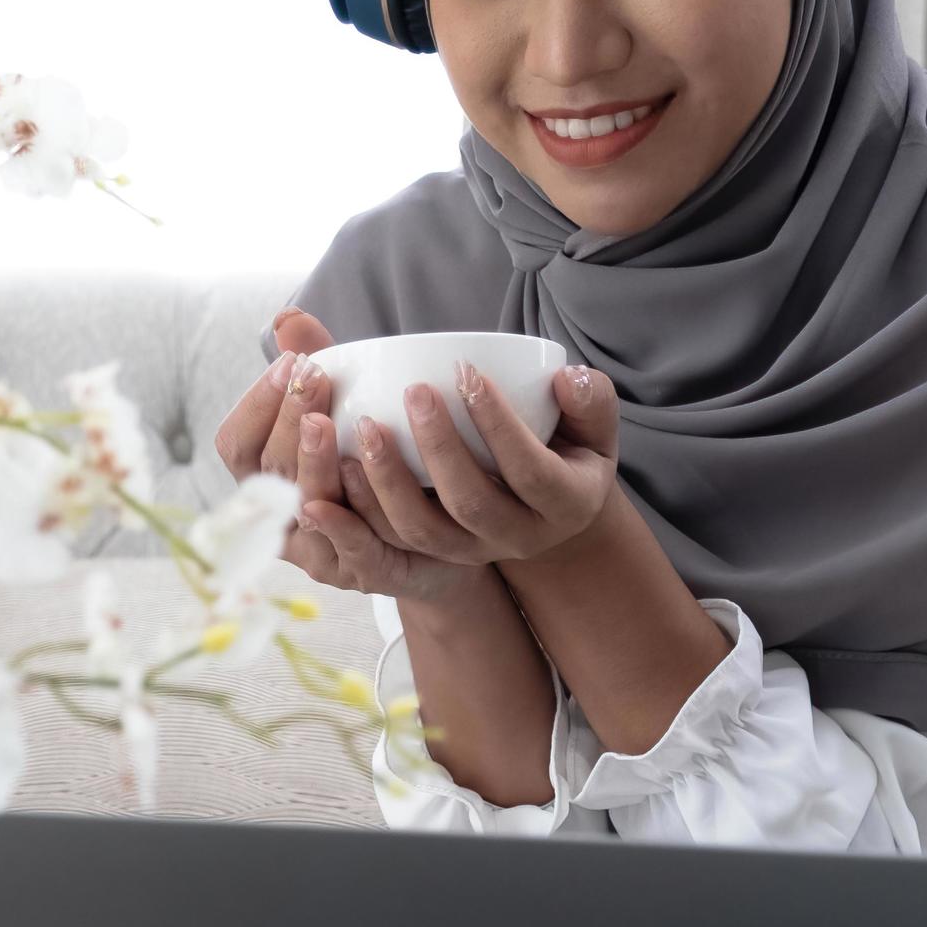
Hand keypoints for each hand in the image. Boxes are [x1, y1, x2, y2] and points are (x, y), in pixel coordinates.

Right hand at [209, 307, 499, 603]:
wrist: (446, 533)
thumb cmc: (386, 463)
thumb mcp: (351, 412)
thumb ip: (320, 366)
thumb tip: (288, 318)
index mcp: (270, 481)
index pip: (238, 445)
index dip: (257, 405)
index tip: (289, 363)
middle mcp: (285, 520)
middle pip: (270, 473)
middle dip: (287, 421)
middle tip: (313, 377)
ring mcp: (321, 554)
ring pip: (304, 510)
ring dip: (312, 463)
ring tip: (325, 420)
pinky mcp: (366, 575)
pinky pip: (352, 550)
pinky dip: (347, 517)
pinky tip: (353, 475)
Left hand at [326, 356, 618, 574]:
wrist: (550, 510)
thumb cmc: (570, 451)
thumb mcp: (594, 428)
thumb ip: (592, 400)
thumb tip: (567, 378)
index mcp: (566, 504)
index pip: (530, 469)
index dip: (499, 424)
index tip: (467, 371)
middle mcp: (519, 537)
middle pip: (472, 503)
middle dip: (439, 446)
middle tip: (414, 390)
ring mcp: (473, 552)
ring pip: (423, 530)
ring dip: (388, 482)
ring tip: (364, 427)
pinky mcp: (435, 555)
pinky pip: (389, 542)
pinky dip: (357, 513)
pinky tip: (332, 473)